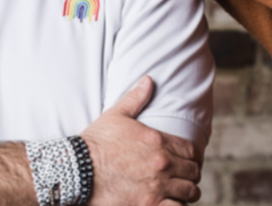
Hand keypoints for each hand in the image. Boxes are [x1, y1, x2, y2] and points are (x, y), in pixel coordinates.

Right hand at [81, 76, 201, 205]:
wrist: (77, 169)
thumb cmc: (96, 142)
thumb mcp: (116, 115)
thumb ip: (136, 98)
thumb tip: (148, 79)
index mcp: (159, 141)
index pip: (192, 151)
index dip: (194, 157)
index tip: (190, 161)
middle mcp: (162, 164)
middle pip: (193, 172)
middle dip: (191, 175)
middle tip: (186, 178)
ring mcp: (156, 187)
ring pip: (189, 192)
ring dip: (187, 193)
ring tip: (182, 194)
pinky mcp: (147, 205)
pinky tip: (170, 203)